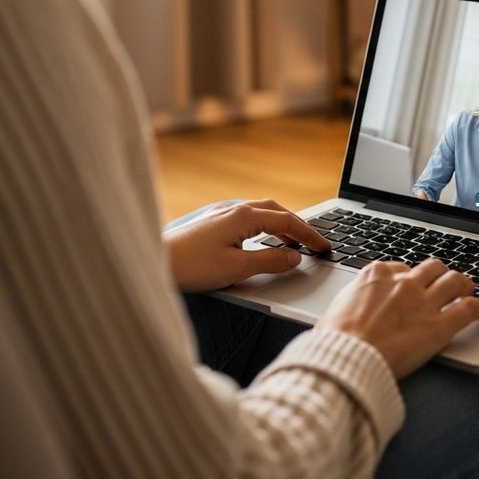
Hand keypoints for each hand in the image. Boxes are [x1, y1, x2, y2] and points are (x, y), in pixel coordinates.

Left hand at [165, 200, 329, 291]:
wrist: (153, 262)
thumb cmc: (191, 266)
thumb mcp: (237, 268)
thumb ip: (270, 262)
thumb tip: (295, 257)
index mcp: (244, 216)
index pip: (287, 221)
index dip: (310, 235)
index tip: (325, 247)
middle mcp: (233, 210)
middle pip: (276, 211)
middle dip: (298, 225)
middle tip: (313, 242)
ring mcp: (220, 215)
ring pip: (260, 213)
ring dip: (280, 225)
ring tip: (293, 243)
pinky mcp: (210, 224)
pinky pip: (246, 220)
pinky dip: (263, 228)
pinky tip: (261, 241)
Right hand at [316, 258, 478, 378]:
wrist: (345, 357)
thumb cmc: (336, 340)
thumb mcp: (338, 307)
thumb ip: (356, 299)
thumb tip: (357, 305)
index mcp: (377, 275)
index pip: (402, 267)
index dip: (410, 277)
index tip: (412, 285)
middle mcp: (404, 283)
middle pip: (433, 268)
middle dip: (441, 274)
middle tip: (446, 283)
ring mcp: (423, 302)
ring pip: (455, 281)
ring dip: (465, 284)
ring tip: (470, 290)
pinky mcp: (439, 326)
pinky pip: (470, 310)